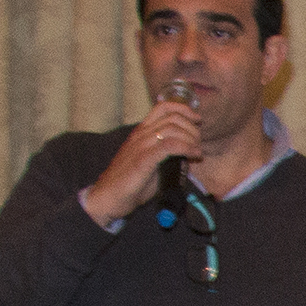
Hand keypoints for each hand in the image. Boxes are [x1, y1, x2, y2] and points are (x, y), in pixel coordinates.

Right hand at [84, 88, 207, 226]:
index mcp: (141, 132)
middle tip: (198, 143)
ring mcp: (140, 146)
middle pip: (172, 118)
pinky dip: (186, 148)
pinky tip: (193, 155)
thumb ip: (168, 155)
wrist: (107, 198)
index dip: (184, 109)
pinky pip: (169, 146)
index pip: (162, 107)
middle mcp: (140, 135)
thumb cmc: (131, 183)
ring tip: (196, 151)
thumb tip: (189, 155)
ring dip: (191, 138)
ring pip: (172, 129)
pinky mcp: (143, 160)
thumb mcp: (152, 163)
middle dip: (192, 128)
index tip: (197, 120)